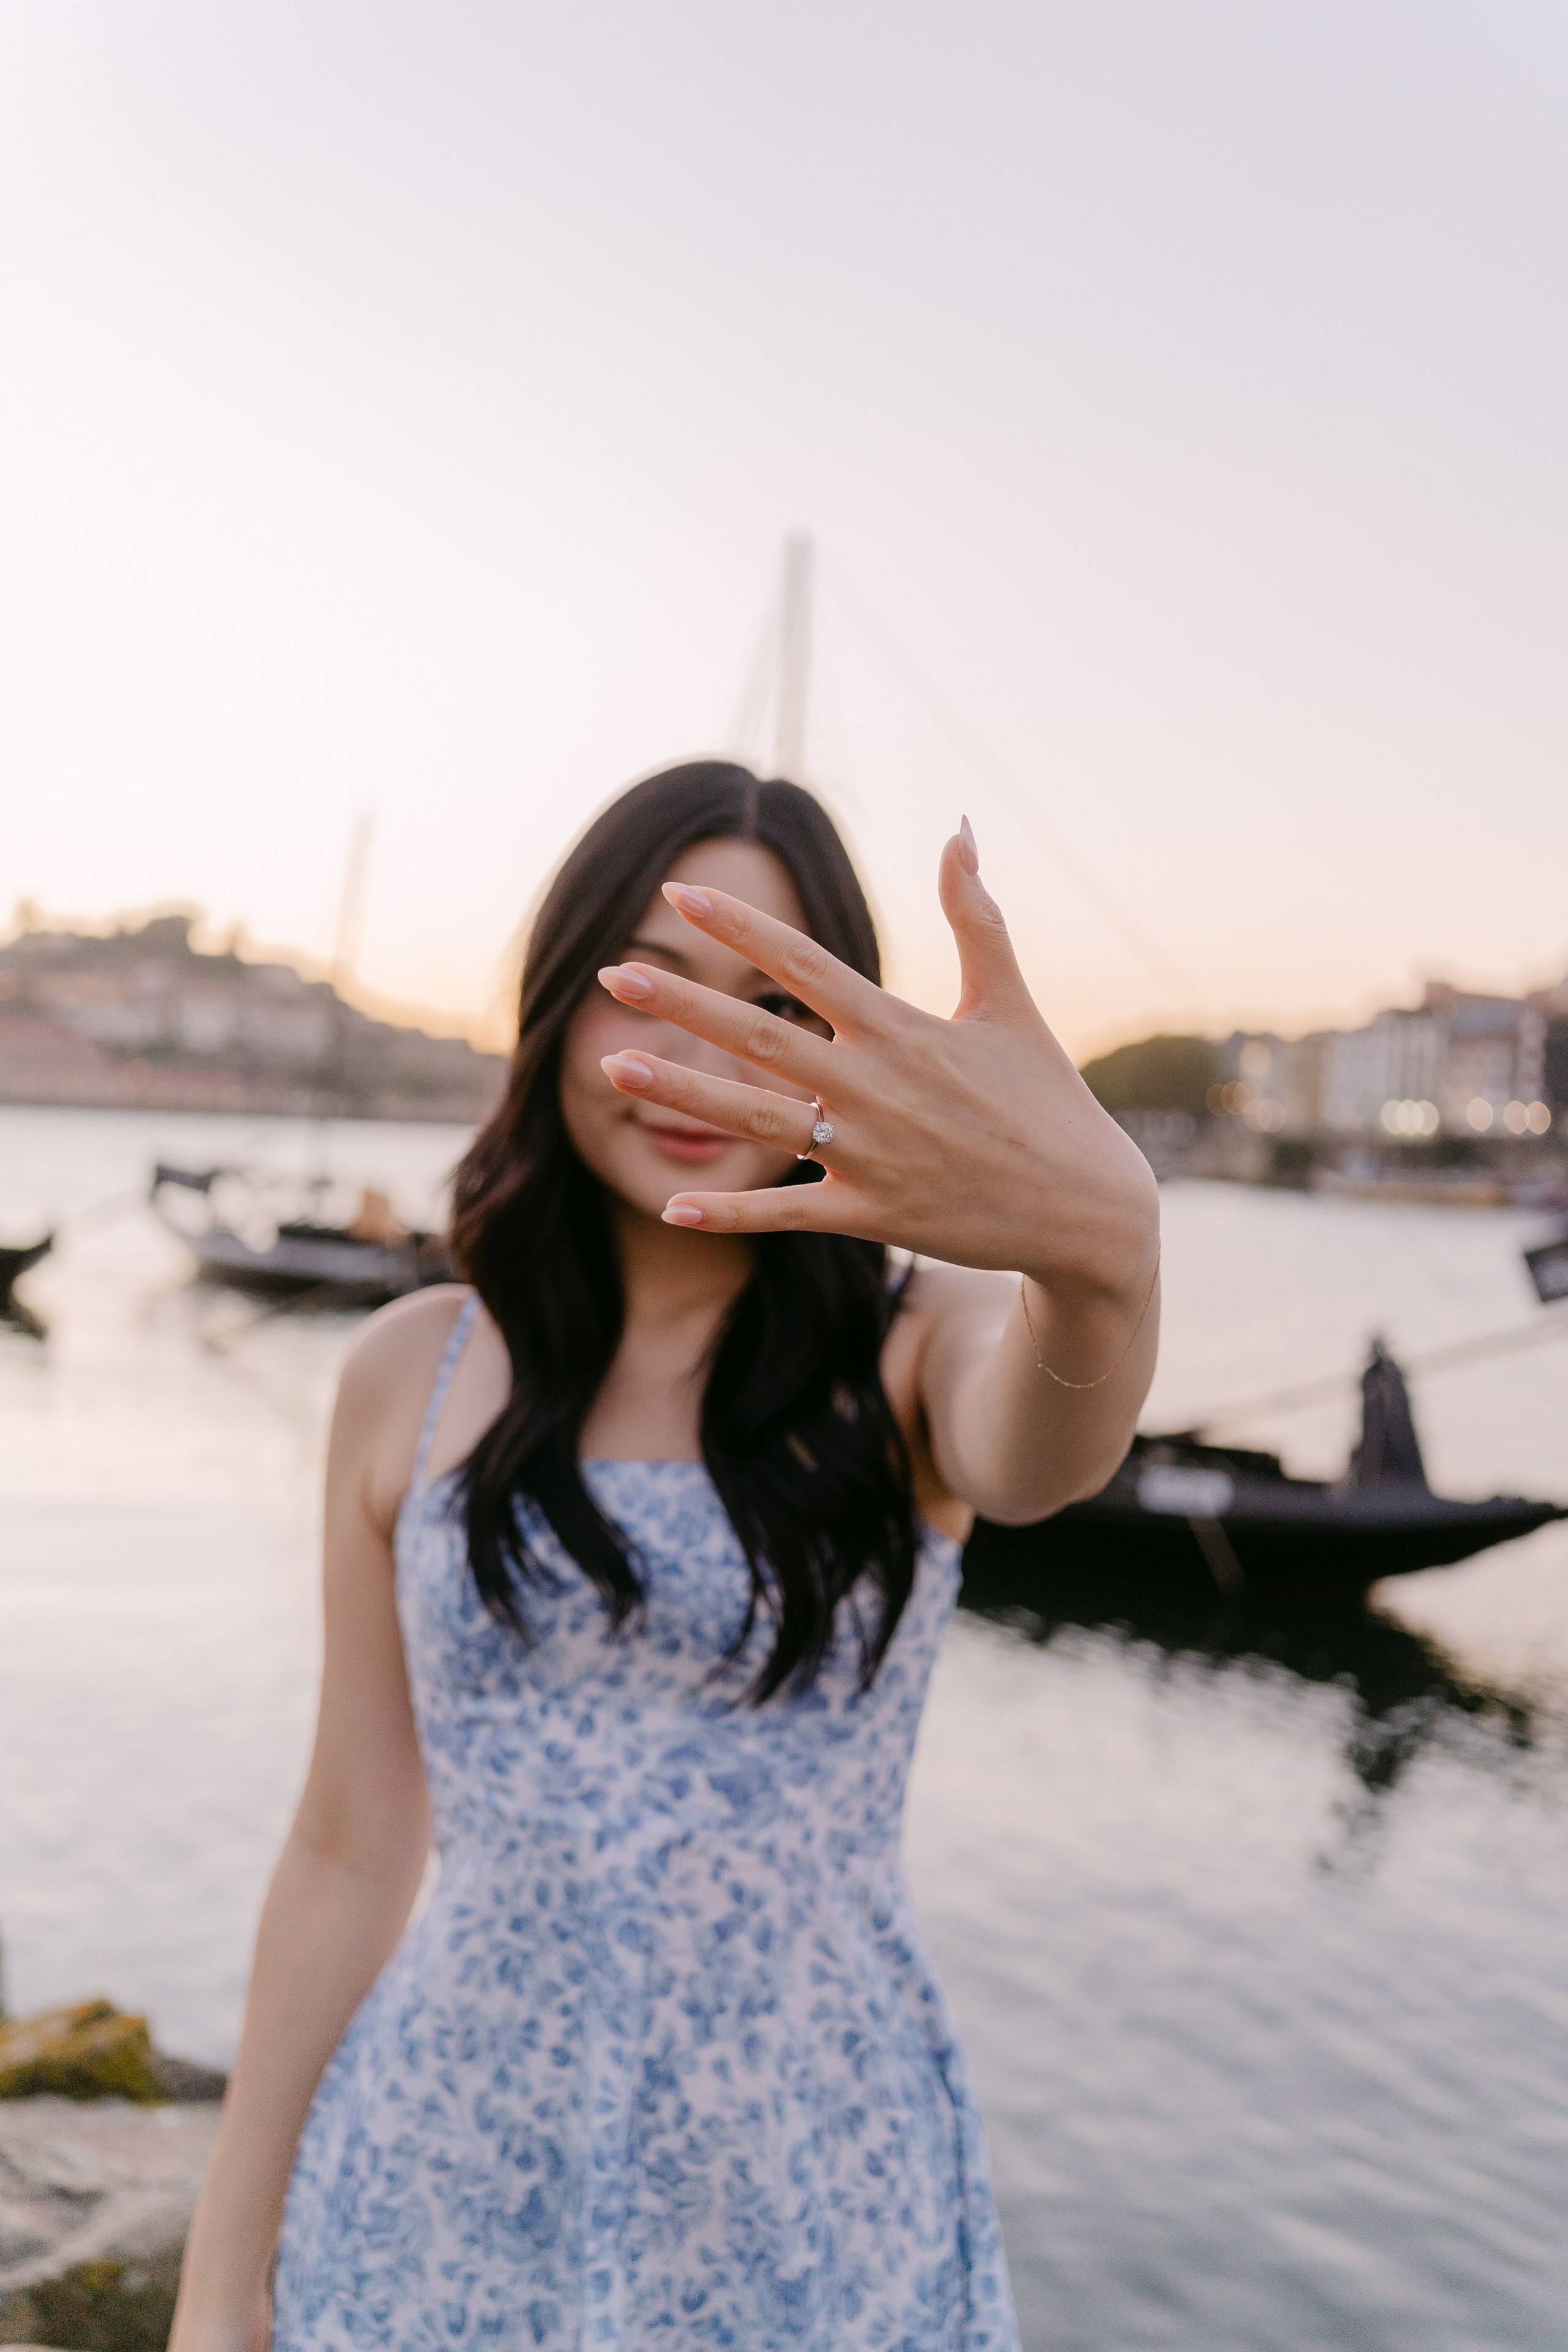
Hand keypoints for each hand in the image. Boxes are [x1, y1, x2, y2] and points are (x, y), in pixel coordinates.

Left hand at [598, 820, 1158, 1302]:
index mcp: (903, 1029)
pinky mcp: (874, 1216)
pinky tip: (670, 1203)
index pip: (804, 965)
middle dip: (683, 1005)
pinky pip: (787, 1214)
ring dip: (681, 1095)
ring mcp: (871, 1156)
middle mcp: (877, 1089)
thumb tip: (960, 827)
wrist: (1088, 1210)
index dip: (739, 927)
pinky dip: (730, 1213)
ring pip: (756, 1122)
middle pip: (760, 1038)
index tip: (678, 894)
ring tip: (612, 1067)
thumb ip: (977, 914)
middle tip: (613, 975)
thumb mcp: (1012, 1001)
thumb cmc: (1047, 1099)